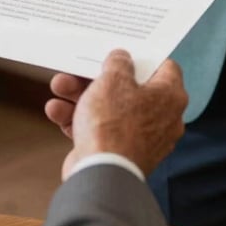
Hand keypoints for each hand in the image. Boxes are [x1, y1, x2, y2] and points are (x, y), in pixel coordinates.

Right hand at [45, 50, 187, 178]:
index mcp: (169, 97)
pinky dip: (78, 120)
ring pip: (108, 108)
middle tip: (77, 67)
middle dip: (96, 77)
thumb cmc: (113, 124)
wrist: (100, 176)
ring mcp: (138, 138)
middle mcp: (160, 118)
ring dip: (80, 96)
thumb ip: (118, 62)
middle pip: (127, 87)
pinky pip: (99, 130)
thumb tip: (121, 58)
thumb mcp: (113, 79)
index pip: (165, 68)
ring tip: (58, 86)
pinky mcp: (118, 154)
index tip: (124, 50)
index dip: (143, 56)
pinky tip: (56, 110)